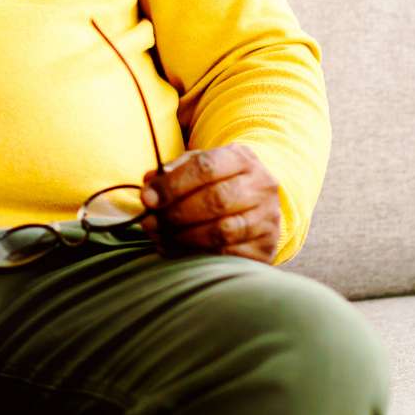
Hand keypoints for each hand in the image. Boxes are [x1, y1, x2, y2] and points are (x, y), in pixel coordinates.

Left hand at [138, 144, 281, 263]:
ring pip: (222, 231)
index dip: (173, 184)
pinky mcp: (265, 247)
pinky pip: (228, 255)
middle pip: (216, 200)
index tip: (147, 198)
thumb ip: (173, 171)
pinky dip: (196, 255)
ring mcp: (267, 219)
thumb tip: (150, 185)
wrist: (256, 202)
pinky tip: (175, 250)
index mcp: (242, 158)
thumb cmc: (218, 181)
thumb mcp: (198, 166)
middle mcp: (262, 186)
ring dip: (183, 237)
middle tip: (149, 222)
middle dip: (176, 213)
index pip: (206, 167)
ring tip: (158, 237)